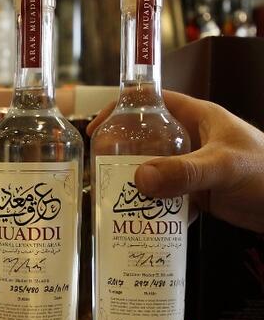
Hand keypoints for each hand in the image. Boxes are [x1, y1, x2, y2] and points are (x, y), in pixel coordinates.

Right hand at [88, 91, 263, 232]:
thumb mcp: (224, 167)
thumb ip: (184, 173)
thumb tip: (139, 179)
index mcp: (198, 117)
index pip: (151, 101)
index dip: (121, 109)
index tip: (97, 128)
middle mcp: (191, 139)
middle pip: (145, 138)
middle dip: (119, 152)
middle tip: (96, 168)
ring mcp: (194, 166)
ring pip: (153, 169)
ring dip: (133, 182)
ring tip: (108, 196)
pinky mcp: (198, 193)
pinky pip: (166, 195)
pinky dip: (151, 206)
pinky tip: (136, 218)